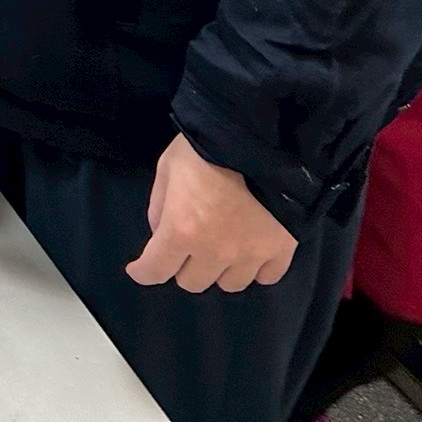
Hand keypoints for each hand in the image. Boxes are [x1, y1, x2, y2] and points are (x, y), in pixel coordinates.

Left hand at [126, 134, 296, 293]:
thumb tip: (162, 234)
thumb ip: (159, 207)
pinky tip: (251, 252)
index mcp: (182, 230)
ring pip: (229, 284)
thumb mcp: (167, 168)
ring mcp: (250, 253)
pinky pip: (267, 277)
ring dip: (220, 269)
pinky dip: (256, 269)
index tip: (141, 270)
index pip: (156, 270)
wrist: (258, 137)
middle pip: (192, 282)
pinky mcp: (281, 249)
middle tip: (187, 246)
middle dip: (184, 265)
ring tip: (222, 247)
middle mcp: (215, 251)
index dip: (144, 272)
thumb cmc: (204, 148)